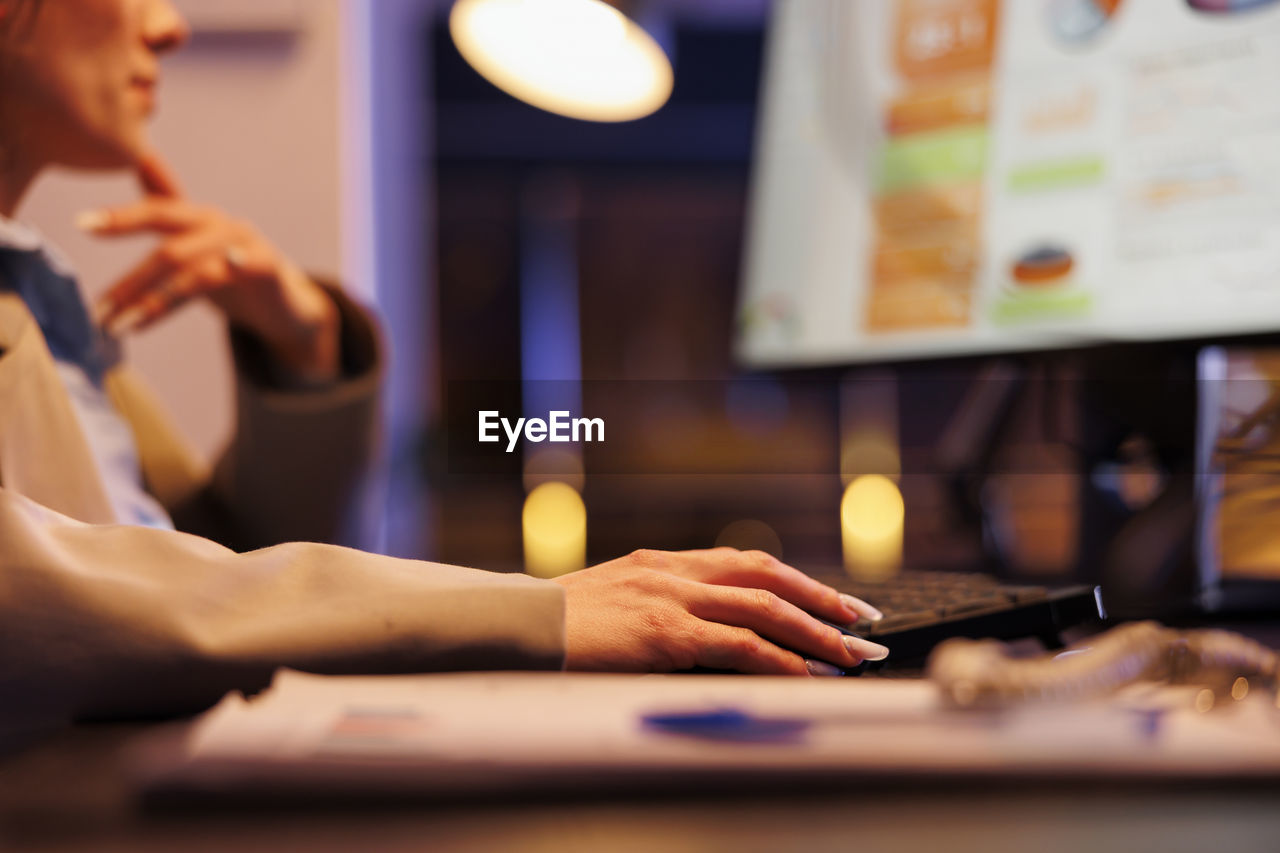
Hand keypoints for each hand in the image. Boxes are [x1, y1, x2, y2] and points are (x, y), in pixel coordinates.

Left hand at [80, 152, 340, 382]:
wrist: (288, 304)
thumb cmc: (236, 273)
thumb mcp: (197, 244)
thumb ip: (168, 207)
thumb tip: (140, 159)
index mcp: (200, 217)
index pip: (156, 212)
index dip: (120, 216)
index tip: (83, 224)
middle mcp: (222, 224)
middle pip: (169, 244)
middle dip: (131, 280)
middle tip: (100, 310)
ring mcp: (247, 244)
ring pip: (192, 266)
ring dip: (154, 299)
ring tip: (125, 325)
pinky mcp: (268, 267)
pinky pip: (231, 273)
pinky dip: (213, 275)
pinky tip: (184, 290)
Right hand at [552, 548, 887, 675]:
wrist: (518, 628)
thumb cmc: (560, 624)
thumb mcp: (616, 601)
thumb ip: (660, 604)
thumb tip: (703, 629)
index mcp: (665, 561)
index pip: (747, 561)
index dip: (797, 579)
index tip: (832, 598)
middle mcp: (674, 571)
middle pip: (768, 576)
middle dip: (822, 599)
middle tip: (863, 621)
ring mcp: (670, 598)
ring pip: (764, 609)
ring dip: (815, 633)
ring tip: (851, 654)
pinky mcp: (663, 632)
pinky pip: (737, 645)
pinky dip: (780, 660)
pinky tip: (806, 675)